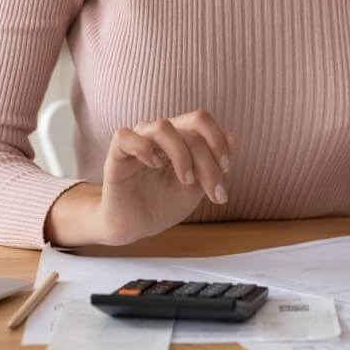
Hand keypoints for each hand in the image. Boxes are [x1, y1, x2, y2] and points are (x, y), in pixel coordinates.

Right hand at [94, 109, 236, 245]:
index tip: (225, 171)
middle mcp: (158, 135)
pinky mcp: (116, 154)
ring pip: (162, 127)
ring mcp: (137, 141)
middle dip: (207, 157)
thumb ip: (212, 164)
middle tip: (212, 189)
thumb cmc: (163, 205)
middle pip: (190, 126)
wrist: (135, 228)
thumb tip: (234, 137)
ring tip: (185, 180)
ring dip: (182, 154)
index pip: (201, 122)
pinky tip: (154, 165)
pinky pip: (126, 137)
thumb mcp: (196, 188)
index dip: (218, 141)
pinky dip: (144, 149)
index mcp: (178, 138)